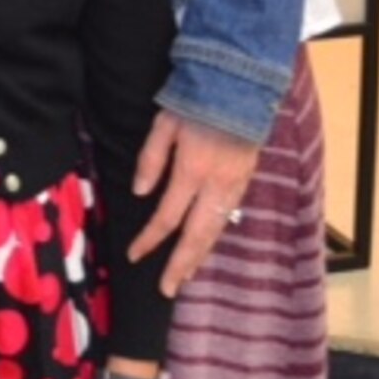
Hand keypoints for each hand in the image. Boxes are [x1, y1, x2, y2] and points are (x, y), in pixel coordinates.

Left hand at [128, 109, 260, 295]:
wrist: (238, 89)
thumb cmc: (194, 103)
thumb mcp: (164, 124)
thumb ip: (151, 159)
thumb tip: (140, 192)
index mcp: (191, 171)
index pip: (167, 217)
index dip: (150, 239)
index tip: (135, 255)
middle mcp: (215, 186)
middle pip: (196, 235)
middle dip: (180, 264)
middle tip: (167, 289)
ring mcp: (233, 187)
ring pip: (215, 231)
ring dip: (199, 257)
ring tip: (185, 277)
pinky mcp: (244, 183)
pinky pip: (227, 219)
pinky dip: (215, 238)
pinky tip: (206, 248)